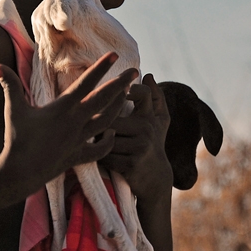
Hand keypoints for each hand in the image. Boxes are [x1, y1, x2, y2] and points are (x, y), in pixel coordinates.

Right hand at [0, 52, 137, 191]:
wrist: (19, 174)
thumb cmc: (16, 139)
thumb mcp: (13, 110)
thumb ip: (9, 85)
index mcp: (63, 108)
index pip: (86, 83)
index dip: (101, 68)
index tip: (115, 55)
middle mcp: (75, 122)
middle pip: (105, 100)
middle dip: (121, 84)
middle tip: (134, 71)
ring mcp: (80, 140)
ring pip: (107, 121)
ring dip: (118, 107)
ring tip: (126, 95)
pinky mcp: (79, 156)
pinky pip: (100, 149)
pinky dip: (108, 141)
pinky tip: (112, 132)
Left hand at [100, 73, 173, 204]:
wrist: (155, 176)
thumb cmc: (153, 141)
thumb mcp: (159, 120)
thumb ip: (155, 96)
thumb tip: (147, 74)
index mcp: (150, 115)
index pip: (143, 94)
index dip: (129, 89)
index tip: (117, 93)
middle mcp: (147, 129)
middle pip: (112, 117)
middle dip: (100, 122)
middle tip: (90, 125)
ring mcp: (140, 146)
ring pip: (106, 136)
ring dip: (97, 140)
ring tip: (94, 142)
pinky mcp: (131, 163)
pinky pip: (106, 155)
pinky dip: (100, 156)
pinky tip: (100, 156)